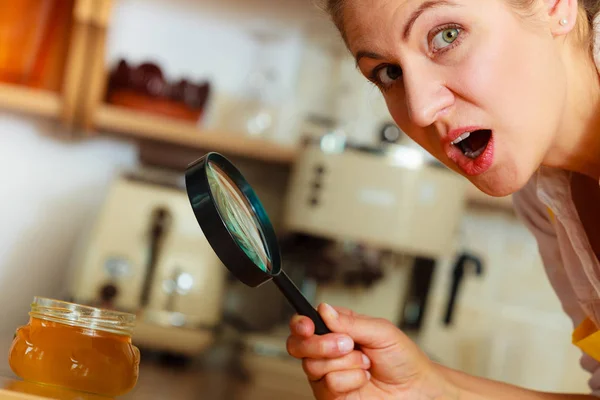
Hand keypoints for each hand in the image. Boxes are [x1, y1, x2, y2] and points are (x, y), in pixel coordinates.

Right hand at [287, 304, 457, 398]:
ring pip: (313, 366)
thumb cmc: (402, 358)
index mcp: (336, 330)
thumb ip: (350, 321)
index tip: (308, 326)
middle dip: (321, 344)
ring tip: (365, 363)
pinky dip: (350, 380)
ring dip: (345, 363)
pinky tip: (363, 379)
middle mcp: (327, 351)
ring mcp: (328, 374)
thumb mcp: (380, 331)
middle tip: (347, 344)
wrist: (416, 389)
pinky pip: (328, 384)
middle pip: (299, 345)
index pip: (305, 324)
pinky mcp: (332, 396)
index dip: (300, 324)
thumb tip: (324, 309)